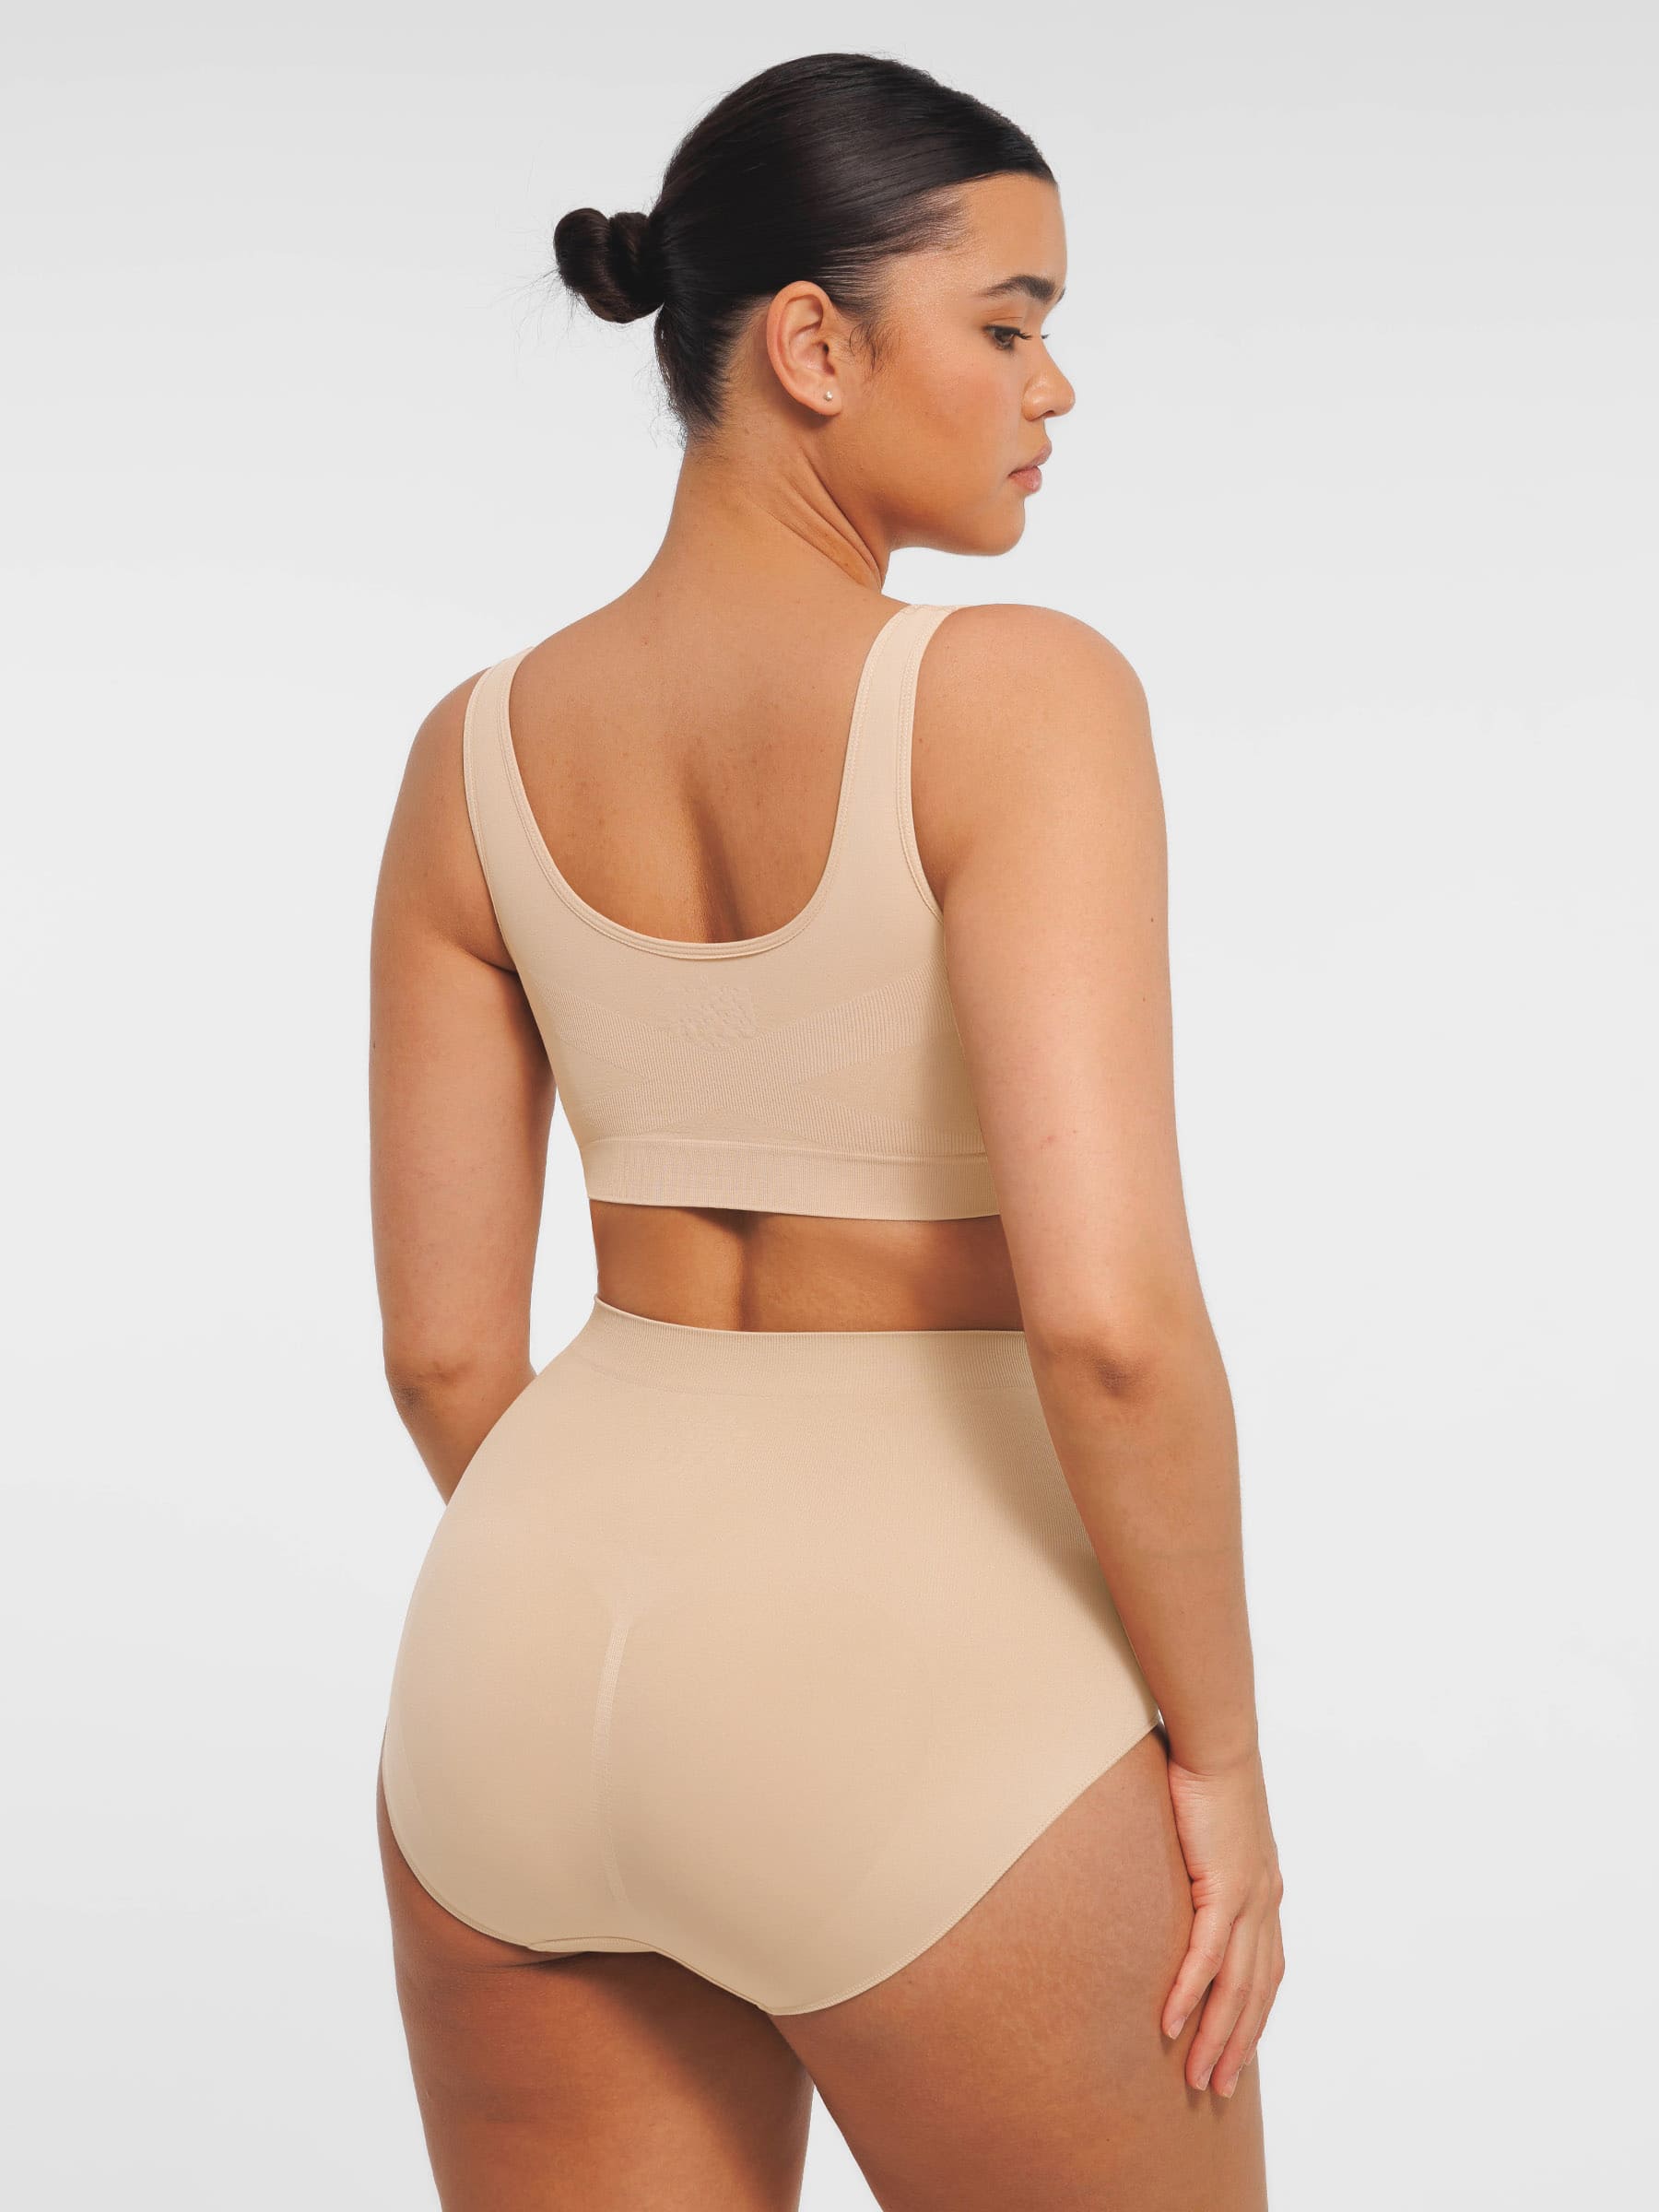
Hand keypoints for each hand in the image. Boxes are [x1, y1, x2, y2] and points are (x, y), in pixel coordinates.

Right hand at [1161, 1740, 1284, 2096]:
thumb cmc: (1206, 1774)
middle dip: (1238, 2046)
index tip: (1235, 2053)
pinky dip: (1189, 1994)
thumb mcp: (1210, 1831)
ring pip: (1235, 1988)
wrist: (1216, 1742)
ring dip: (1215, 2037)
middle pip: (1255, 1994)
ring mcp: (1249, 1899)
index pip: (1265, 1973)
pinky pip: (1206, 1956)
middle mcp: (1265, 1904)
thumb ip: (1203, 1861)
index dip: (1252, 2018)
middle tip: (1217, 2089)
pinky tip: (1170, 2024)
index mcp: (1265, 1892)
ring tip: (1196, 2078)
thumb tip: (1179, 1870)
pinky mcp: (1224, 1887)